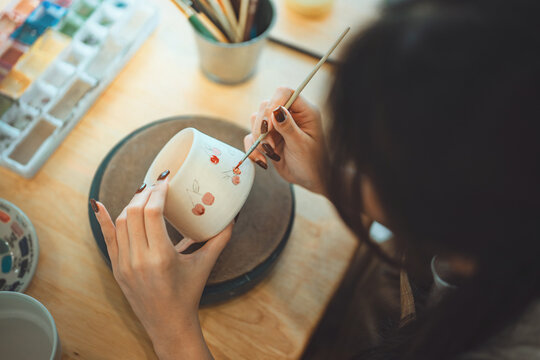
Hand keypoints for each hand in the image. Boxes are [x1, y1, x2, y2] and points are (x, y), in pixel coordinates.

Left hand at [91, 173, 231, 359]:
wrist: (168, 324)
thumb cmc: (188, 294)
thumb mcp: (204, 265)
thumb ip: (219, 240)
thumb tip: (233, 217)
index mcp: (161, 258)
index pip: (152, 214)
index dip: (158, 193)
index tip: (165, 180)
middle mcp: (139, 260)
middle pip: (134, 214)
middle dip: (145, 194)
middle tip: (157, 184)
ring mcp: (124, 265)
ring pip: (121, 223)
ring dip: (131, 204)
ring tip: (144, 194)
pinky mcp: (116, 269)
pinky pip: (108, 239)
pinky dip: (103, 220)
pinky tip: (98, 204)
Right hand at [244, 87, 326, 194]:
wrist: (310, 180)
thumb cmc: (313, 163)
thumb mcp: (301, 145)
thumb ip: (288, 127)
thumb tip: (276, 110)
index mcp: (304, 111)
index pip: (284, 93)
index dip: (273, 104)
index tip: (269, 125)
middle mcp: (290, 115)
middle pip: (266, 106)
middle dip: (263, 127)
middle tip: (270, 146)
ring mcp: (277, 126)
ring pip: (256, 120)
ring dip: (258, 139)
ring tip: (270, 154)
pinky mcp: (268, 137)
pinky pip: (252, 136)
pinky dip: (253, 149)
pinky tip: (263, 161)